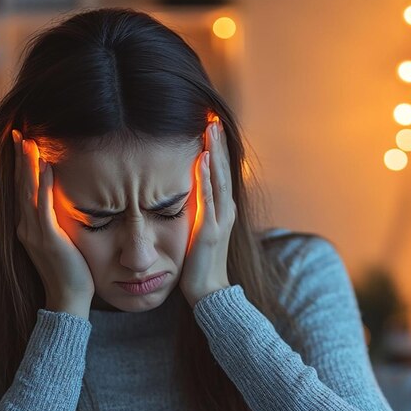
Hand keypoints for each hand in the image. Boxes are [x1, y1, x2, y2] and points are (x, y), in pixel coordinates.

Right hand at [13, 129, 93, 317]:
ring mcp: (35, 233)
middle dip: (20, 158)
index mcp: (28, 227)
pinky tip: (46, 168)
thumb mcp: (61, 242)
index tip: (23, 143)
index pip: (23, 190)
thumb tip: (63, 207)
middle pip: (20, 185)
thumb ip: (56, 223)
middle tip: (19, 132)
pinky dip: (44, 186)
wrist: (68, 300)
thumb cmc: (69, 273)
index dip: (22, 166)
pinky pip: (44, 208)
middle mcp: (26, 227)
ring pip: (28, 192)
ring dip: (28, 165)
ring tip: (28, 141)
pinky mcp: (49, 239)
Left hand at [180, 114, 235, 307]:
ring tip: (210, 128)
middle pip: (224, 169)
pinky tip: (204, 158)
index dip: (217, 150)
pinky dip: (207, 176)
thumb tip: (185, 196)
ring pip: (220, 178)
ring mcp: (220, 219)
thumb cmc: (200, 265)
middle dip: (218, 143)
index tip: (209, 127)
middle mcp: (225, 211)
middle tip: (212, 117)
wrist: (208, 292)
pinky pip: (209, 197)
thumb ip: (196, 213)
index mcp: (223, 210)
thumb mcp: (198, 232)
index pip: (221, 173)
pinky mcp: (210, 229)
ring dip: (215, 151)